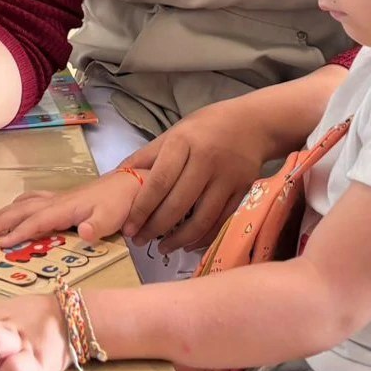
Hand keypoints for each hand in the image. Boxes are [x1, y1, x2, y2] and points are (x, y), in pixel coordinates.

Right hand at [0, 169, 141, 247]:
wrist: (135, 183)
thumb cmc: (123, 202)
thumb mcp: (114, 217)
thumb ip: (98, 226)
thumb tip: (84, 233)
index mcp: (66, 207)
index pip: (37, 221)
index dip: (18, 232)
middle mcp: (60, 201)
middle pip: (24, 209)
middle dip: (2, 220)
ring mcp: (62, 198)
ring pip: (27, 202)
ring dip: (7, 211)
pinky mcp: (67, 198)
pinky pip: (36, 199)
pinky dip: (21, 203)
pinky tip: (18, 206)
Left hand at [121, 98, 271, 253]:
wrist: (253, 123)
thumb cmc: (206, 127)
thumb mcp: (175, 132)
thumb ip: (147, 156)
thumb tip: (116, 176)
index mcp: (184, 142)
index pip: (158, 182)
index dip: (141, 209)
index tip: (129, 228)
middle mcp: (206, 160)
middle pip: (178, 204)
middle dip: (155, 228)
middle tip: (139, 241)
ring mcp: (227, 177)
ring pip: (201, 219)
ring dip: (178, 239)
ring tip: (162, 247)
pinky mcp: (243, 190)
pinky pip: (220, 221)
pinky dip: (202, 237)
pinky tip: (188, 242)